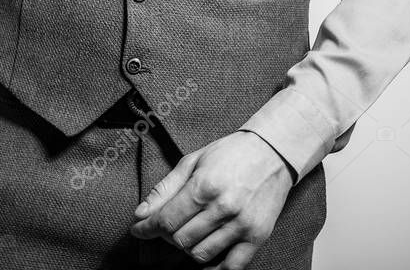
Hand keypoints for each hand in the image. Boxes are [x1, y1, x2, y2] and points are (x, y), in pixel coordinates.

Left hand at [130, 131, 293, 268]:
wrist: (271, 151)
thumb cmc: (230, 153)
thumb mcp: (193, 161)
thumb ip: (165, 189)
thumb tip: (141, 214)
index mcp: (204, 185)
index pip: (167, 220)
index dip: (147, 227)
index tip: (138, 230)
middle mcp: (223, 207)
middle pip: (181, 239)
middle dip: (167, 235)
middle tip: (167, 225)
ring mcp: (242, 225)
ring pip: (201, 254)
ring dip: (187, 248)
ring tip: (187, 233)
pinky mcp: (257, 236)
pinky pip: (231, 267)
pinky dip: (213, 268)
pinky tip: (204, 258)